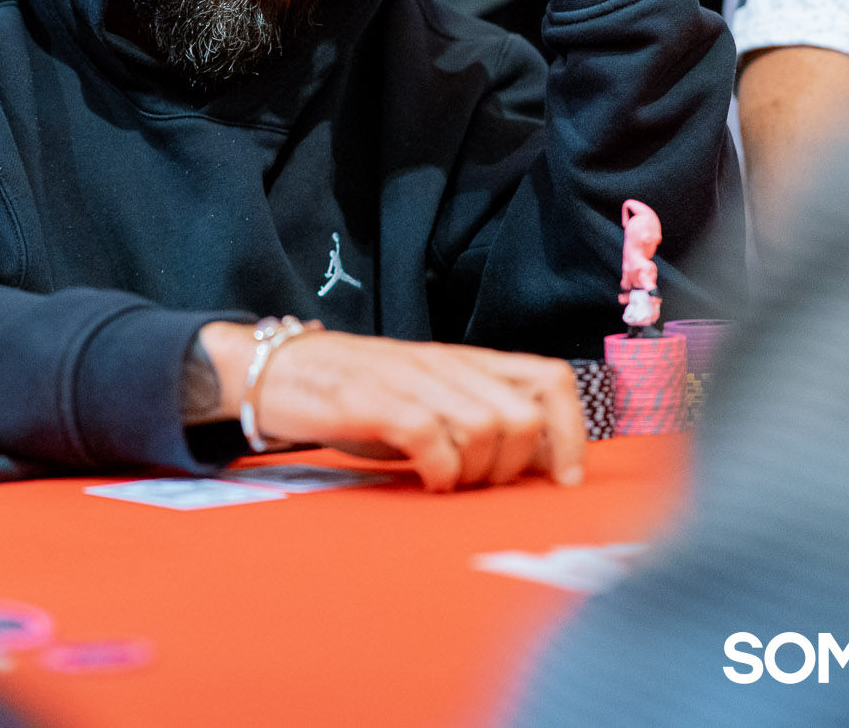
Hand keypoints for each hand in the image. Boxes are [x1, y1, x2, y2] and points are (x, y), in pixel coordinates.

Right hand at [199, 324, 584, 491]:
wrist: (276, 370)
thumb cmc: (356, 396)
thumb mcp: (425, 399)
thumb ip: (473, 420)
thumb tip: (533, 467)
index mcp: (466, 362)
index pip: (550, 379)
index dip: (572, 432)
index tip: (563, 481)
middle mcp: (446, 364)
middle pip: (526, 414)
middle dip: (517, 466)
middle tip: (482, 485)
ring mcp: (411, 379)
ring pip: (489, 425)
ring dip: (478, 471)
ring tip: (450, 483)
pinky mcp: (374, 400)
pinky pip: (432, 438)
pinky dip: (440, 472)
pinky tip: (425, 482)